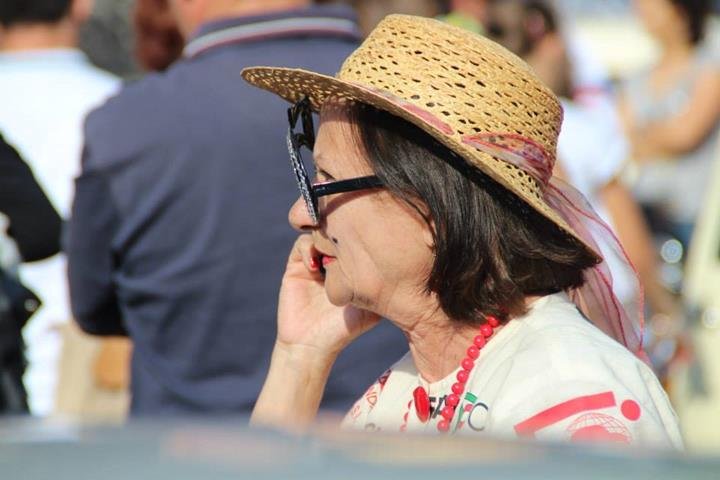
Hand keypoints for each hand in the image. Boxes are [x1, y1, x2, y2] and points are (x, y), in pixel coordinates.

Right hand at [276, 234, 380, 359]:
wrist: (312, 345)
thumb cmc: (344, 328)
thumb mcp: (372, 308)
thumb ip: (383, 288)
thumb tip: (403, 267)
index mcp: (351, 268)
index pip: (357, 241)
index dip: (361, 238)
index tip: (367, 244)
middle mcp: (333, 262)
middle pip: (339, 232)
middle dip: (344, 231)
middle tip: (350, 241)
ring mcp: (314, 262)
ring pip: (320, 233)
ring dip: (326, 239)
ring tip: (332, 258)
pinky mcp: (296, 266)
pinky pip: (301, 244)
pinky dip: (308, 248)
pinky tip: (316, 267)